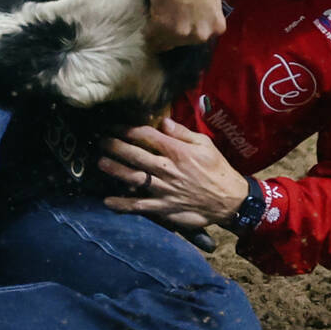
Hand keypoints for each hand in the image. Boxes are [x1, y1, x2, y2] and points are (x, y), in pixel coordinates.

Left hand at [99, 117, 247, 229]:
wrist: (230, 200)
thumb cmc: (217, 169)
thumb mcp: (204, 144)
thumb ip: (182, 132)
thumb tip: (163, 121)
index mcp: (177, 151)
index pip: (147, 136)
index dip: (127, 129)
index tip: (114, 126)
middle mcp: (168, 169)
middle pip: (135, 155)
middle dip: (115, 146)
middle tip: (100, 141)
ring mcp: (164, 190)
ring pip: (134, 178)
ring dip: (115, 170)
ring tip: (100, 163)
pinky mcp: (165, 208)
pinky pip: (140, 206)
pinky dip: (123, 205)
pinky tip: (107, 201)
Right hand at [138, 0, 224, 50]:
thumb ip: (206, 15)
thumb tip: (195, 19)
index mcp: (216, 27)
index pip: (199, 38)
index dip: (187, 29)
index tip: (179, 22)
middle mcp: (202, 35)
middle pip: (183, 42)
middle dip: (174, 33)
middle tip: (166, 18)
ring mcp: (182, 34)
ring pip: (166, 41)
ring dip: (159, 32)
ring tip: (156, 18)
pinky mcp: (163, 29)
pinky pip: (151, 36)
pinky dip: (148, 30)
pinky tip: (148, 21)